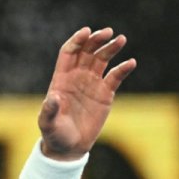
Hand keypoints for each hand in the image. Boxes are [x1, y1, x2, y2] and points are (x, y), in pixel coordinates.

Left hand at [39, 27, 135, 159]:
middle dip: (96, 40)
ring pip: (102, 60)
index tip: (86, 32)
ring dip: (111, 48)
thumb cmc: (54, 134)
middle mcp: (77, 77)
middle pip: (87, 52)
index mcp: (61, 79)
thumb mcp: (47, 123)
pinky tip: (131, 63)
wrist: (69, 147)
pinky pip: (115, 77)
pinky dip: (123, 69)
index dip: (77, 41)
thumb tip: (52, 97)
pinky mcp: (105, 94)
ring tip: (121, 39)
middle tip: (108, 32)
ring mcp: (92, 84)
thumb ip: (48, 110)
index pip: (69, 53)